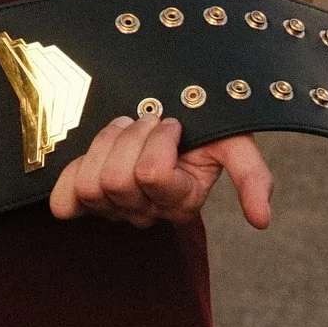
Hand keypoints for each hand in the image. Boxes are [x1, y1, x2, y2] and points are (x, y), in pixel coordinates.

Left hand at [48, 117, 274, 231]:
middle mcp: (147, 212)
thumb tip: (263, 221)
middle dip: (129, 137)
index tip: (173, 121)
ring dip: (104, 145)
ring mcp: (112, 208)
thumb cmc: (202, 123)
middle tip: (145, 121)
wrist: (169, 105)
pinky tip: (90, 158)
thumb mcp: (234, 141)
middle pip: (117, 181)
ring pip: (91, 186)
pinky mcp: (83, 200)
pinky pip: (64, 204)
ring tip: (123, 130)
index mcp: (182, 202)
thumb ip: (252, 176)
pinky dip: (71, 177)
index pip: (152, 174)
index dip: (158, 139)